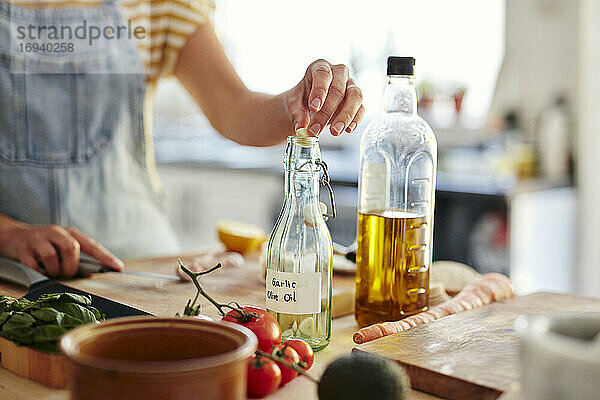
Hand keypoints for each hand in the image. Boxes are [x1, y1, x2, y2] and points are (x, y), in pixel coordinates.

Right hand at [0, 224, 122, 277]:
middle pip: (72, 248)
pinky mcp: (23, 249)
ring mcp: (38, 239)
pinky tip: (40, 271)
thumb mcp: (63, 248)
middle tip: (68, 274)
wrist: (14, 237)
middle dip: (72, 267)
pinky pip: (33, 265)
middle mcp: (56, 233)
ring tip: (53, 273)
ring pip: (52, 256)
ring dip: (55, 271)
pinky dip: (39, 272)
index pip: (92, 245)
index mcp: (71, 233)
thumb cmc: (46, 245)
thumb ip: (78, 260)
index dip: (105, 257)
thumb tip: (92, 274)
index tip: (118, 268)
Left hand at [285, 59, 364, 135]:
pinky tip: (347, 130)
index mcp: (320, 67)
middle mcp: (338, 74)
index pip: (322, 74)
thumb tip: (302, 127)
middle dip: (327, 111)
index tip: (314, 108)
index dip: (319, 91)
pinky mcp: (358, 101)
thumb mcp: (294, 105)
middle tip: (317, 128)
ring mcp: (350, 86)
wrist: (308, 108)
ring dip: (345, 115)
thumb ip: (298, 114)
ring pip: (355, 96)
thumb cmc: (301, 101)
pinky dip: (355, 120)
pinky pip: (361, 108)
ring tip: (335, 131)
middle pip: (338, 88)